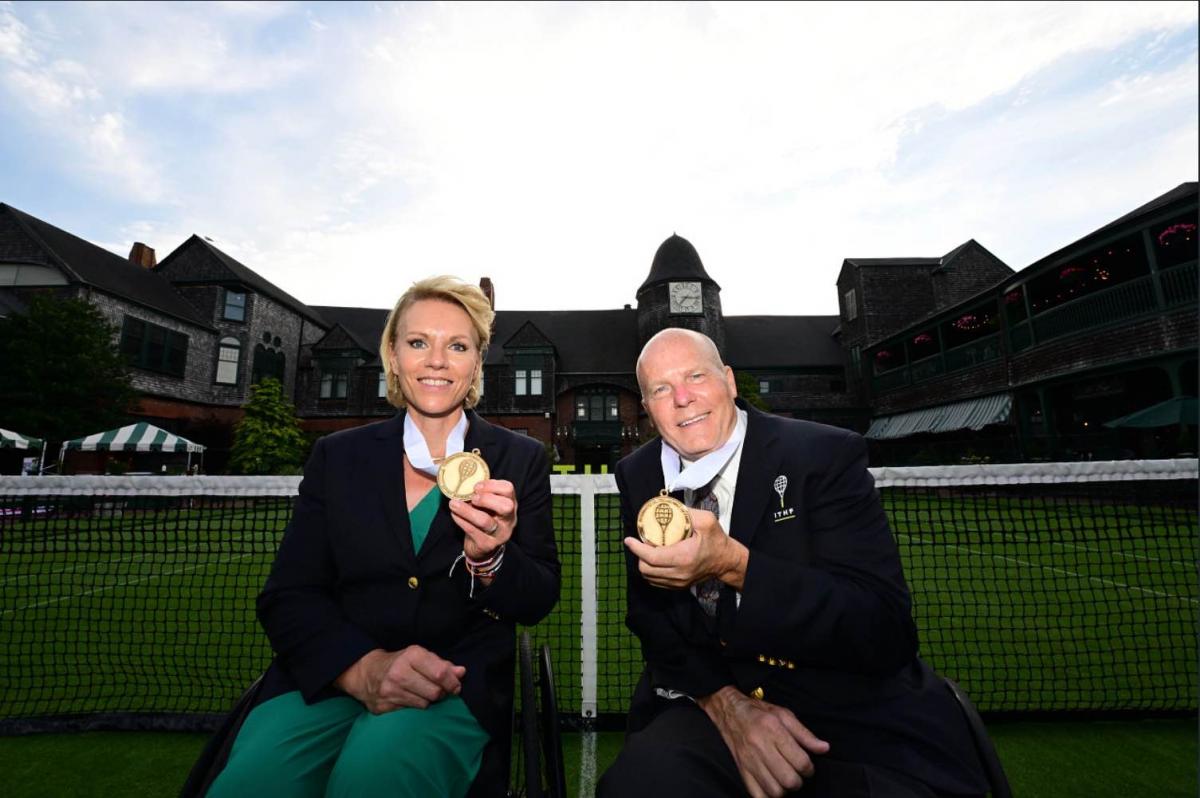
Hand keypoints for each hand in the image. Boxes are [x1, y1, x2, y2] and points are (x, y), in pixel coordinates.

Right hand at [336, 646, 465, 713]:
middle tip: (437, 690)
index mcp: (411, 655)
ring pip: (424, 705)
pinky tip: (409, 699)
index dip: (452, 683)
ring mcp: (390, 691)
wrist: (365, 673)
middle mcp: (399, 673)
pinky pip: (410, 713)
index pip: (440, 673)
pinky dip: (414, 708)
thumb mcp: (420, 657)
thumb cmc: (399, 663)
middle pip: (435, 692)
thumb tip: (461, 672)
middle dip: (440, 693)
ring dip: (428, 701)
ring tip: (421, 693)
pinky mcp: (384, 707)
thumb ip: (442, 665)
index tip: (455, 687)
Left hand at [449, 478, 516, 560]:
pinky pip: (472, 531)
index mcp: (510, 504)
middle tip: (473, 497)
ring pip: (485, 521)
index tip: (476, 486)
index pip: (508, 489)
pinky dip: (461, 520)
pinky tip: (454, 514)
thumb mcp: (489, 505)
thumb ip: (483, 494)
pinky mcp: (487, 544)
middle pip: (506, 506)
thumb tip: (464, 482)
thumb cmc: (485, 519)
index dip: (492, 485)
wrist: (482, 547)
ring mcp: (499, 533)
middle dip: (487, 499)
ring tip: (454, 504)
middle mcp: (509, 519)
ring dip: (467, 511)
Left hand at [623, 507, 748, 589]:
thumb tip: (667, 507)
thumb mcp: (706, 520)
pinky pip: (656, 581)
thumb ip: (687, 512)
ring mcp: (678, 582)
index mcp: (683, 557)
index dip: (637, 549)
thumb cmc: (716, 540)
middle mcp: (679, 573)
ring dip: (644, 563)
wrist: (726, 561)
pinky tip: (654, 560)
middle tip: (640, 542)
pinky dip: (651, 571)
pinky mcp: (678, 586)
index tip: (629, 540)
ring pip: (649, 577)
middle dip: (639, 555)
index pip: (651, 557)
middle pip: (646, 569)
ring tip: (647, 550)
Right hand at [698, 686, 829, 797]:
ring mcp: (749, 761)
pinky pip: (757, 795)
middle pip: (789, 779)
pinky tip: (772, 786)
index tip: (807, 766)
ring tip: (784, 779)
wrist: (730, 712)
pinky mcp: (741, 770)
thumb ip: (805, 734)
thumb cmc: (760, 713)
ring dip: (784, 789)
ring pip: (775, 790)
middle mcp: (760, 746)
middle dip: (799, 780)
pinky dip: (768, 796)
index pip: (800, 761)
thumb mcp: (785, 715)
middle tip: (797, 773)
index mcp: (773, 730)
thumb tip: (824, 748)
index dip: (809, 768)